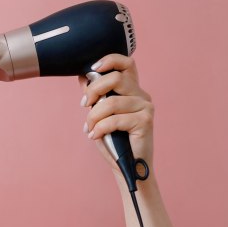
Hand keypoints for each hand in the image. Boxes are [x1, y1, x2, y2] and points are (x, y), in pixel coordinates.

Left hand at [78, 54, 154, 172]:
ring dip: (94, 117)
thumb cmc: (113, 141)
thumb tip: (82, 77)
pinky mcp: (145, 121)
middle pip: (116, 78)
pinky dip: (100, 128)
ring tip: (89, 129)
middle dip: (93, 91)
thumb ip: (95, 97)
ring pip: (112, 102)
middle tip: (84, 105)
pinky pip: (115, 119)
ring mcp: (145, 107)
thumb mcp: (99, 115)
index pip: (126, 63)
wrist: (126, 166)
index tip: (91, 70)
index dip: (109, 60)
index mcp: (131, 90)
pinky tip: (95, 136)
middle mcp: (141, 95)